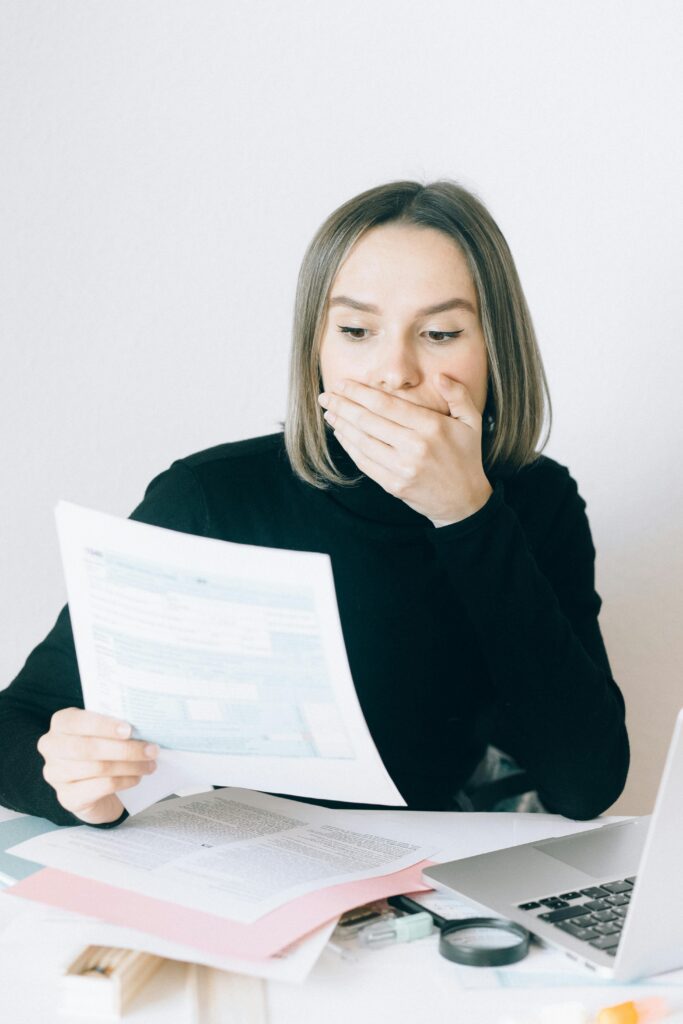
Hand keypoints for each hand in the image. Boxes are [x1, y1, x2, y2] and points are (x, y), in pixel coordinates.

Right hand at [37, 708, 157, 824]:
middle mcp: (51, 747)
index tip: (129, 730)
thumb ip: (115, 725)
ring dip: (130, 766)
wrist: (93, 787)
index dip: (103, 725)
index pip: (76, 721)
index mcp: (60, 723)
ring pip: (97, 768)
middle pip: (87, 748)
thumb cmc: (101, 750)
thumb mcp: (104, 731)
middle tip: (151, 750)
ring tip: (150, 764)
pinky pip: (101, 787)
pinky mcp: (67, 797)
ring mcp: (55, 774)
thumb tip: (144, 724)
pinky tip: (136, 777)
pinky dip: (124, 781)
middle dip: (124, 749)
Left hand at [318, 374, 492, 525]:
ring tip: (329, 412)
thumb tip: (440, 376)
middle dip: (343, 406)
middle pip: (369, 421)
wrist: (464, 501)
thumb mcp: (472, 422)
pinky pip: (364, 462)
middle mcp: (415, 447)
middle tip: (326, 395)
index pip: (387, 405)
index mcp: (432, 427)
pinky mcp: (393, 485)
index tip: (343, 384)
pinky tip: (341, 433)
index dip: (360, 393)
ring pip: (362, 442)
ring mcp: (402, 469)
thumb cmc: (466, 457)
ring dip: (342, 425)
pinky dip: (349, 446)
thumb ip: (458, 395)